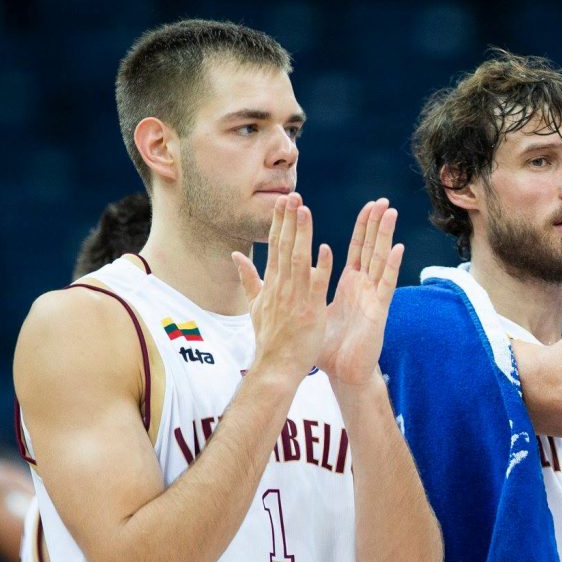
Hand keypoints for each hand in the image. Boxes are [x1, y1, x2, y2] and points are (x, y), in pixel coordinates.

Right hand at [233, 193, 331, 382]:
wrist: (276, 367)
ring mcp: (295, 298)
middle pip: (284, 247)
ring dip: (302, 234)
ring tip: (305, 210)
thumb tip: (235, 255)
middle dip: (289, 220)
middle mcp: (281, 287)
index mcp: (271, 284)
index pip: (274, 246)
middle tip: (294, 194)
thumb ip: (249, 279)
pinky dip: (320, 268)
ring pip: (298, 260)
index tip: (283, 201)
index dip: (279, 223)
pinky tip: (326, 249)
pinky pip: (316, 286)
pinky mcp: (310, 311)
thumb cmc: (269, 339)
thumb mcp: (254, 306)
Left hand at [316, 199, 404, 387]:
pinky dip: (391, 266)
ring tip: (390, 213)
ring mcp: (373, 297)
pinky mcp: (378, 310)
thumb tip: (288, 274)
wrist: (343, 372)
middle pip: (371, 248)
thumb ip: (302, 288)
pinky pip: (385, 285)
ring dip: (385, 236)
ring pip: (380, 260)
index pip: (357, 249)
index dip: (362, 227)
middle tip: (383, 200)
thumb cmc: (328, 346)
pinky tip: (397, 248)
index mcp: (349, 284)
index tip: (367, 205)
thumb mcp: (312, 310)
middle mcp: (364, 287)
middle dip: (376, 224)